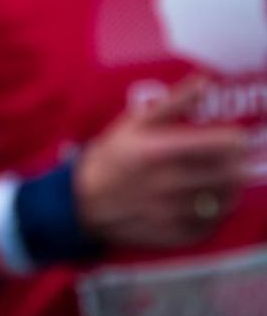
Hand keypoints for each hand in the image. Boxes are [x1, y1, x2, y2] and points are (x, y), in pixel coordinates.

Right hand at [75, 76, 248, 250]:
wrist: (79, 202)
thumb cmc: (109, 158)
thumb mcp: (134, 123)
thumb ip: (174, 102)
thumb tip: (205, 81)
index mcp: (160, 151)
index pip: (226, 144)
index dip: (235, 139)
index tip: (229, 138)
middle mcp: (169, 183)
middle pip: (234, 173)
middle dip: (236, 164)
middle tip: (228, 160)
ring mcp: (173, 212)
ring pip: (228, 200)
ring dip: (228, 188)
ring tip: (218, 180)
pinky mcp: (174, 234)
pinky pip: (212, 224)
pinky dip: (213, 213)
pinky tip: (202, 203)